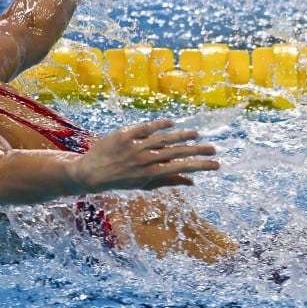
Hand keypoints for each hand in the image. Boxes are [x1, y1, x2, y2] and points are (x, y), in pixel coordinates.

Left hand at [73, 119, 219, 192]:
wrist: (90, 172)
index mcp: (150, 173)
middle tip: (214, 149)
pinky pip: (144, 128)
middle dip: (197, 151)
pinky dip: (159, 124)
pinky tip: (172, 122)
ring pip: (163, 138)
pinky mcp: (124, 135)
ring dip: (182, 135)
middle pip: (176, 152)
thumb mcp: (143, 185)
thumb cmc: (120, 180)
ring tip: (197, 135)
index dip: (199, 166)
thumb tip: (192, 181)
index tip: (216, 164)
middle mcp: (144, 159)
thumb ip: (168, 182)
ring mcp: (134, 146)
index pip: (180, 167)